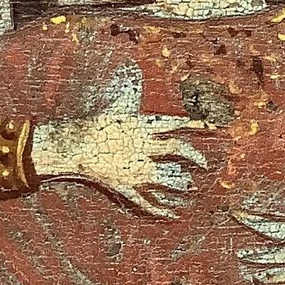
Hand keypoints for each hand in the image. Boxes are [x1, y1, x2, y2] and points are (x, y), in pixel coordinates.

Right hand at [38, 65, 210, 218]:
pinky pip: (147, 202)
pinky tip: (173, 214)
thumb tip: (133, 70)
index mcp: (142, 128)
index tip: (210, 126)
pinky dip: (161, 210)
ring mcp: (135, 170)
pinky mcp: (126, 187)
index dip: (193, 124)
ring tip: (192, 188)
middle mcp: (143, 149)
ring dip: (181, 184)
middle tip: (204, 163)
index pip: (174, 124)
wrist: (74, 145)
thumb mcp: (116, 107)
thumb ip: (130, 95)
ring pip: (166, 178)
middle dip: (194, 155)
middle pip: (177, 149)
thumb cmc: (94, 124)